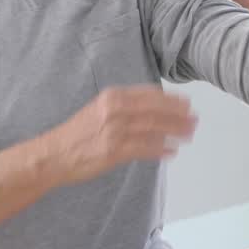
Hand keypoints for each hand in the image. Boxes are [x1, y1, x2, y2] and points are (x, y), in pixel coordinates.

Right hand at [44, 85, 196, 185]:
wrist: (53, 154)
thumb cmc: (77, 134)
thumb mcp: (99, 109)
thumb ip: (124, 106)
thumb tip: (154, 108)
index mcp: (112, 97)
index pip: (150, 94)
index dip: (171, 99)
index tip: (187, 103)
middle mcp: (115, 110)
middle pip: (155, 110)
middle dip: (178, 115)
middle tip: (194, 120)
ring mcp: (114, 131)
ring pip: (153, 129)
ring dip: (175, 132)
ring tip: (188, 135)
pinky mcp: (113, 151)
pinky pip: (144, 149)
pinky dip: (160, 150)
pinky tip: (172, 152)